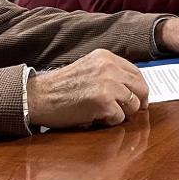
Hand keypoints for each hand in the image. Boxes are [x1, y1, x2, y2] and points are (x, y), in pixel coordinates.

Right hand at [27, 48, 147, 129]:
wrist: (37, 96)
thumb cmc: (60, 88)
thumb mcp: (88, 69)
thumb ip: (109, 74)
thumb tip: (132, 89)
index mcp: (106, 57)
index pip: (136, 73)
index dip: (139, 89)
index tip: (139, 98)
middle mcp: (109, 67)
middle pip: (140, 88)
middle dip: (138, 102)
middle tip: (130, 112)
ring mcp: (108, 84)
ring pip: (133, 104)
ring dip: (122, 113)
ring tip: (105, 114)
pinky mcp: (103, 102)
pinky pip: (120, 117)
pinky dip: (110, 122)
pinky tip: (96, 119)